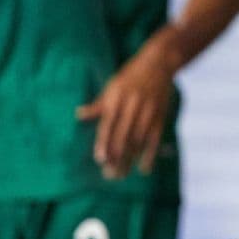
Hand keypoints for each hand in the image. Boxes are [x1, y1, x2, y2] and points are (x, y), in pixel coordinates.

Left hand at [76, 50, 174, 179]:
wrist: (158, 63)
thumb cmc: (130, 76)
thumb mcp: (112, 86)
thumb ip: (98, 105)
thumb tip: (78, 115)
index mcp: (117, 99)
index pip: (109, 125)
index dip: (105, 142)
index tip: (100, 159)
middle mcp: (132, 106)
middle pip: (123, 136)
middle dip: (116, 157)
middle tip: (109, 175)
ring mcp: (148, 112)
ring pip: (138, 141)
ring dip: (130, 160)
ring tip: (121, 175)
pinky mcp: (160, 116)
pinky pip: (155, 139)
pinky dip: (150, 155)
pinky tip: (144, 169)